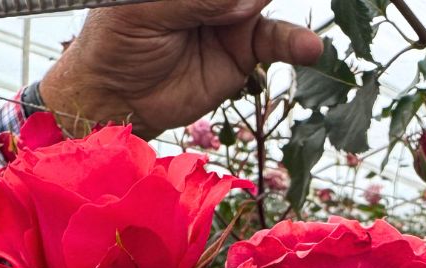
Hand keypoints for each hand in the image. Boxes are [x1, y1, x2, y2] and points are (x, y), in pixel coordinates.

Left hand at [40, 0, 323, 139]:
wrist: (119, 100)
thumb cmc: (117, 45)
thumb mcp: (144, 13)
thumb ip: (193, 1)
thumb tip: (245, 0)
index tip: (242, 1)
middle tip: (245, 11)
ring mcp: (231, 14)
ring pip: (261, 0)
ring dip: (273, 12)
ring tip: (271, 28)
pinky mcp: (244, 50)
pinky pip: (277, 43)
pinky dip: (296, 44)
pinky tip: (309, 48)